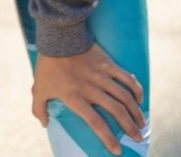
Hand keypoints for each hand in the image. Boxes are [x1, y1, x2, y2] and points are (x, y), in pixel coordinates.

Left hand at [31, 43, 145, 154]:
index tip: (117, 150)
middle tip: (137, 137)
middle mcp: (91, 88)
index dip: (108, 138)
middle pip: (116, 111)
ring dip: (136, 111)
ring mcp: (101, 75)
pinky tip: (140, 99)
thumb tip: (44, 124)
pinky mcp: (108, 63)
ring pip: (124, 97)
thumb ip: (39, 109)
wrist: (58, 36)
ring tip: (141, 123)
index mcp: (76, 97)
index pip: (96, 123)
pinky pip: (126, 77)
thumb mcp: (39, 89)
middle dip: (129, 127)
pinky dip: (136, 89)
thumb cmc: (47, 64)